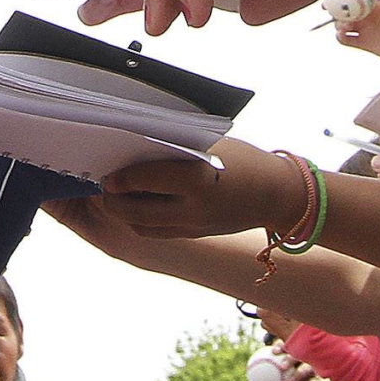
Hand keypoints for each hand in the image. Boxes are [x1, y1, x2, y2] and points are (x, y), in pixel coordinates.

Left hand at [96, 140, 304, 239]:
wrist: (276, 193)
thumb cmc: (243, 159)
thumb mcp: (211, 145)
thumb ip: (175, 148)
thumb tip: (134, 146)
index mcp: (197, 179)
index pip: (144, 180)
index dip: (120, 179)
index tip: (106, 174)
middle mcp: (193, 208)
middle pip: (136, 212)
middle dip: (113, 202)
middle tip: (103, 187)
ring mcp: (194, 227)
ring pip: (143, 227)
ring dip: (123, 214)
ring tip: (113, 198)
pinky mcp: (196, 235)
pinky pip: (157, 232)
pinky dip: (140, 221)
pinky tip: (134, 206)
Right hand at [330, 0, 379, 66]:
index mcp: (374, 1)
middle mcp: (368, 14)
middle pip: (344, 9)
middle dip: (336, 8)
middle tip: (330, 8)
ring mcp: (366, 29)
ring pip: (343, 24)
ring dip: (338, 23)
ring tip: (343, 25)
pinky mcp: (365, 44)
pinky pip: (347, 40)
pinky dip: (340, 37)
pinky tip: (342, 35)